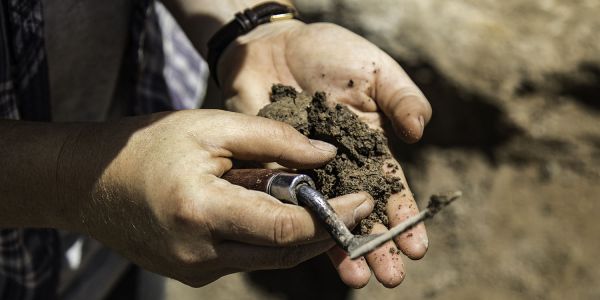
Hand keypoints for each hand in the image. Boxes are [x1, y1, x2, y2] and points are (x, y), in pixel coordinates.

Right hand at [59, 110, 374, 286]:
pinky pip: (247, 259)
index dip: (332, 217)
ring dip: (300, 234)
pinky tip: (275, 211)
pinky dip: (269, 238)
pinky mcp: (193, 274)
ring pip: (269, 260)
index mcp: (202, 212)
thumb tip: (325, 156)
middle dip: (326, 229)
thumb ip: (272, 140)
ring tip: (317, 203)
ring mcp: (195, 271)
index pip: (286, 229)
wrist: (89, 182)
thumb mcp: (210, 127)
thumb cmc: (148, 145)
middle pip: (285, 253)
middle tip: (353, 204)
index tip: (363, 199)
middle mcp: (200, 254)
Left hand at [218, 20, 431, 287]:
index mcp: (372, 147)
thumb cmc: (331, 53)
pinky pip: (286, 202)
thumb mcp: (375, 71)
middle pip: (362, 212)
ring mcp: (307, 172)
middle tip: (391, 278)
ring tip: (356, 278)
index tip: (416, 247)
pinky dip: (296, 224)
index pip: (392, 189)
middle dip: (377, 244)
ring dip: (341, 247)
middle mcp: (342, 168)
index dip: (405, 218)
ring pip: (326, 216)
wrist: (275, 46)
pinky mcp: (274, 170)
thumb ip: (401, 98)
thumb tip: (418, 132)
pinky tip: (305, 248)